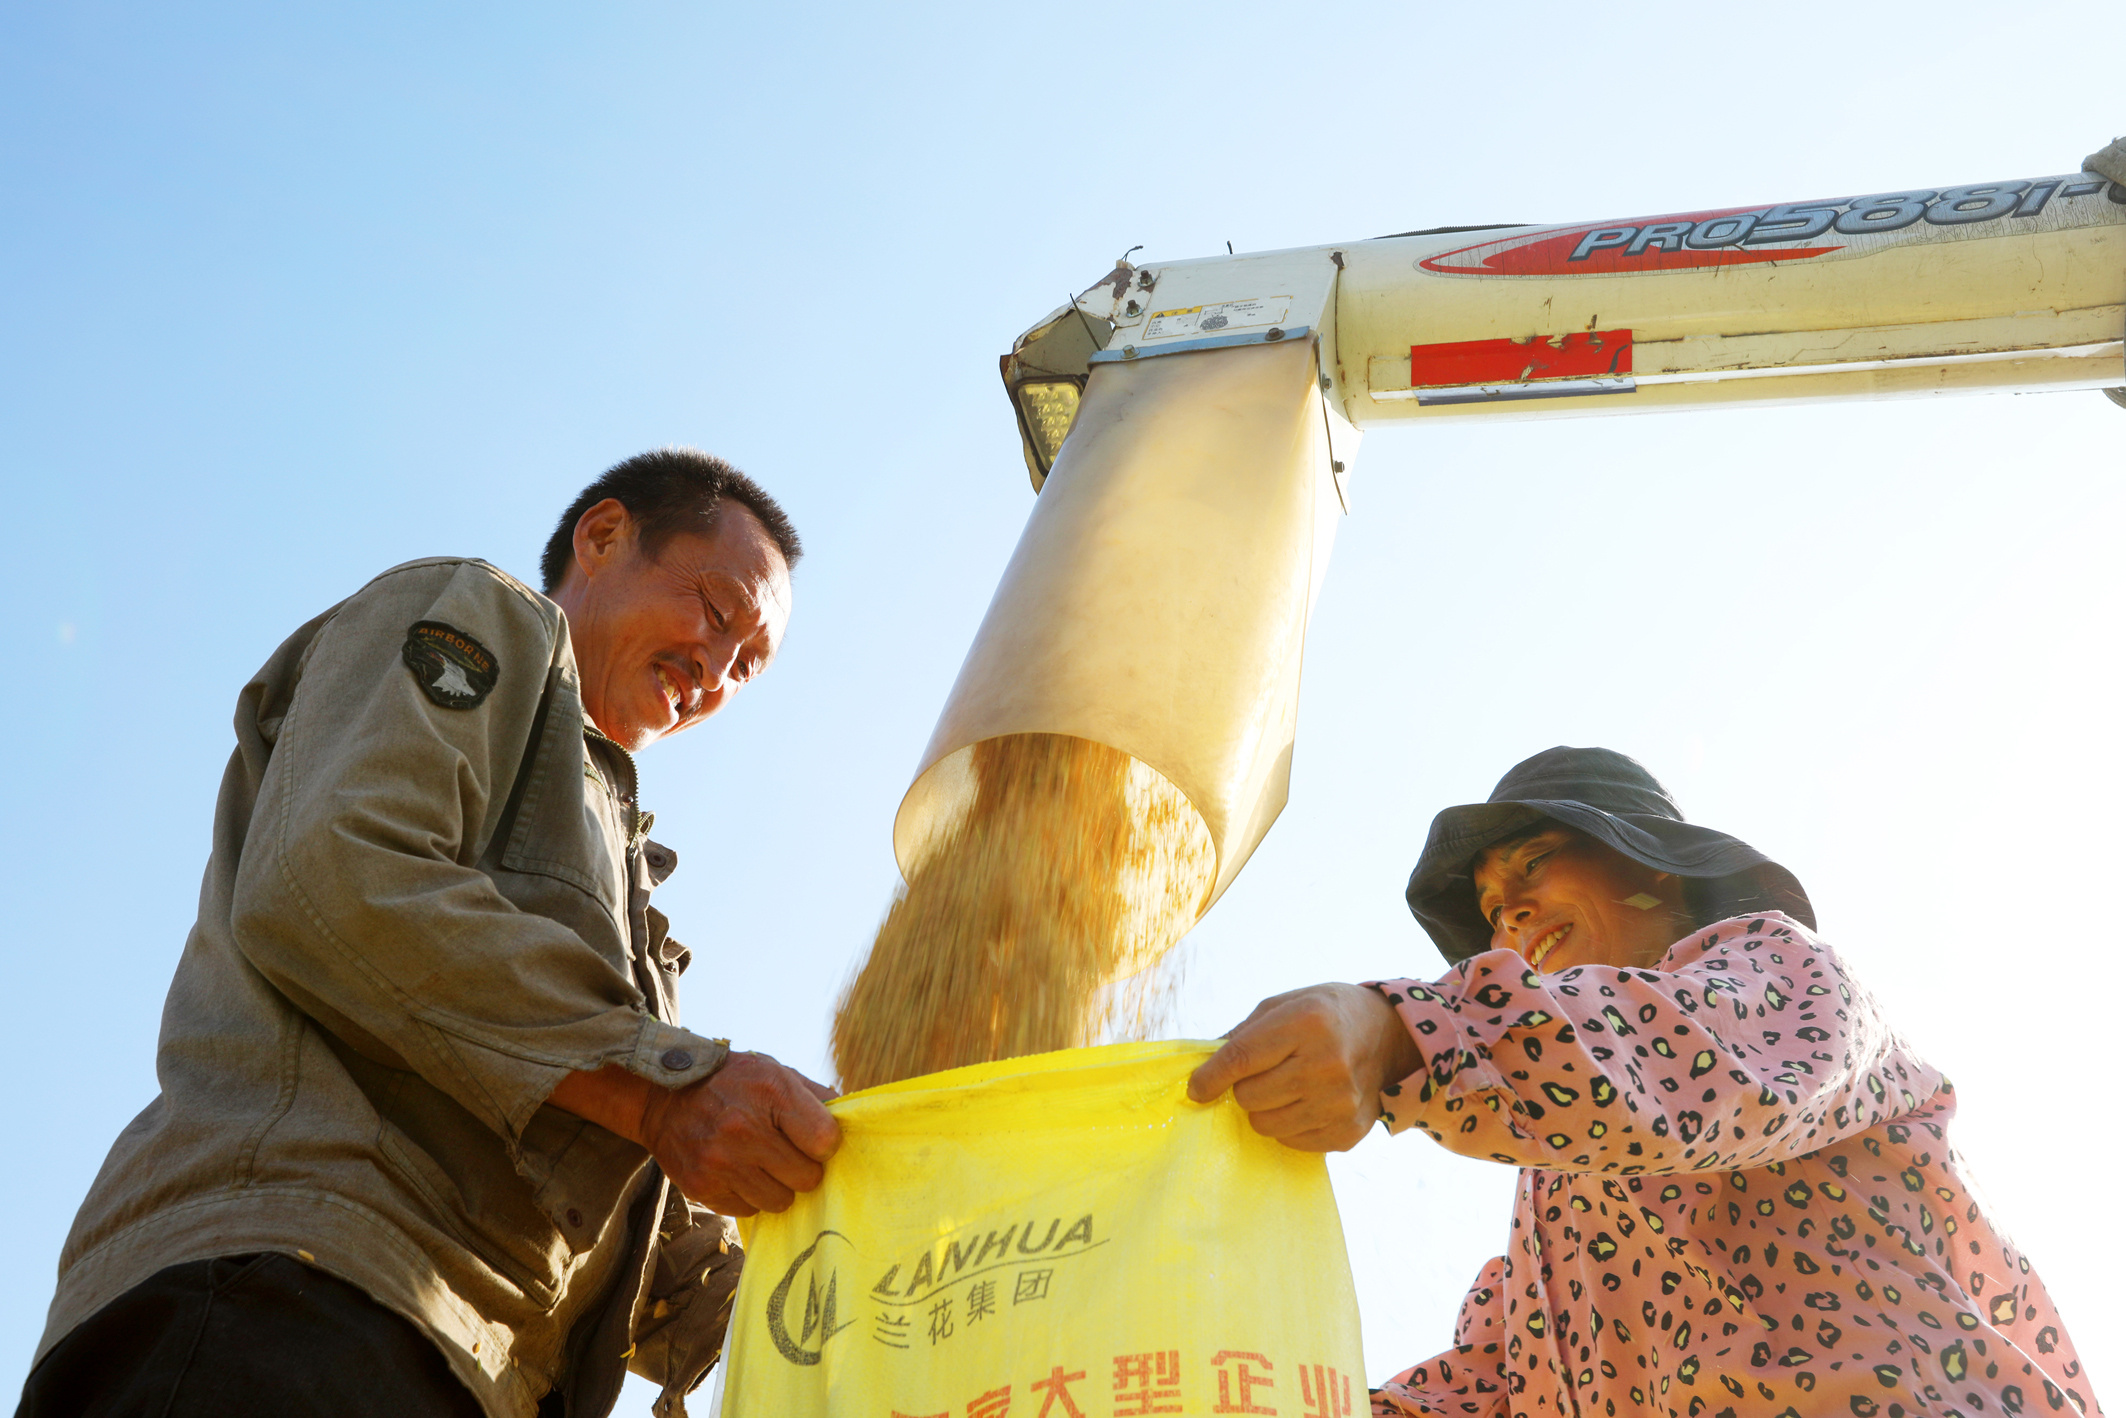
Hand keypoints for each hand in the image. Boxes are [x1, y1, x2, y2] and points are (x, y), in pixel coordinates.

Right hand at [641, 1052, 841, 1215]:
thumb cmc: (732, 1083)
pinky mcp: (702, 1187)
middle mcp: (744, 1129)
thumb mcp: (775, 1071)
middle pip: (807, 1178)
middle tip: (788, 1154)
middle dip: (804, 1168)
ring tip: (762, 1163)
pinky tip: (738, 1172)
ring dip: (778, 1186)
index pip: (825, 1140)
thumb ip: (816, 1096)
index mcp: (771, 1092)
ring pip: (780, 1201)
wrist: (664, 1097)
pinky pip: (748, 1210)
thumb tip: (852, 1123)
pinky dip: (749, 1195)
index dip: (825, 1144)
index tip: (814, 1139)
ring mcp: (721, 1162)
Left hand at [1185, 984, 1421, 1151]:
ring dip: (1264, 1109)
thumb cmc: (1326, 1015)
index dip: (1210, 1077)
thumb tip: (1204, 1069)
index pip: (1241, 1059)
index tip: (1195, 1089)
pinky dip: (1288, 1125)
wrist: (1391, 1037)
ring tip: (1286, 1088)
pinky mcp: (1348, 1132)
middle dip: (1244, 1087)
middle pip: (1249, 1097)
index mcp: (1307, 1023)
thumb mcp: (1286, 1004)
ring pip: (1265, 1124)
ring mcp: (1340, 1103)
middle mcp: (1326, 1064)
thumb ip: (1244, 1034)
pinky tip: (1307, 1102)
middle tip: (1263, 1074)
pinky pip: (1290, 1141)